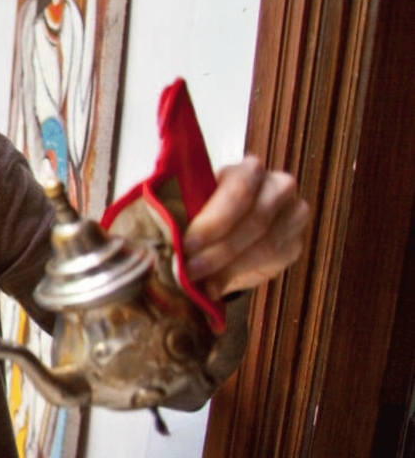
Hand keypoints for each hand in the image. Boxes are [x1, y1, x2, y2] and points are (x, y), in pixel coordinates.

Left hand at [182, 156, 308, 300]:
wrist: (228, 228)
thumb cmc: (204, 212)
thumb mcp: (191, 207)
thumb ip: (181, 218)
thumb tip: (163, 247)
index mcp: (248, 170)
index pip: (238, 191)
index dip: (214, 221)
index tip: (187, 245)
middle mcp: (278, 186)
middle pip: (255, 220)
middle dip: (219, 250)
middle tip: (190, 271)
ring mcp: (292, 214)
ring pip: (266, 245)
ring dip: (229, 268)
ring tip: (200, 283)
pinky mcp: (294, 243)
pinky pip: (273, 262)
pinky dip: (241, 276)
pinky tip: (216, 287)